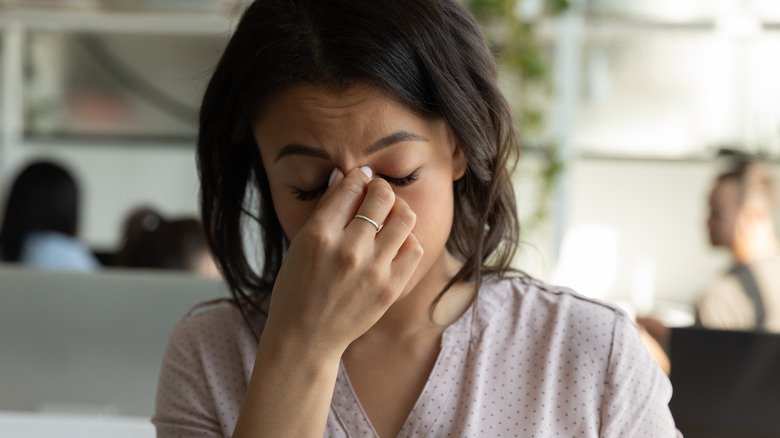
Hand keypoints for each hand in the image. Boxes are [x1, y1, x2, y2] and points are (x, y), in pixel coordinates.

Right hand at [262, 166, 423, 359]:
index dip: (358, 178)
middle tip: (375, 196)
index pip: (352, 186)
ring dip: (397, 210)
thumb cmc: (297, 288)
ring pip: (405, 217)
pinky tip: (393, 244)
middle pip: (382, 196)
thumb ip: (326, 209)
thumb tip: (346, 175)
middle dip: (380, 189)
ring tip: (387, 218)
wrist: (305, 338)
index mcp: (319, 234)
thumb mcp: (300, 244)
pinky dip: (406, 240)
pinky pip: (415, 248)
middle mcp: (348, 249)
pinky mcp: (390, 289)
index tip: (360, 180)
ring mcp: (373, 271)